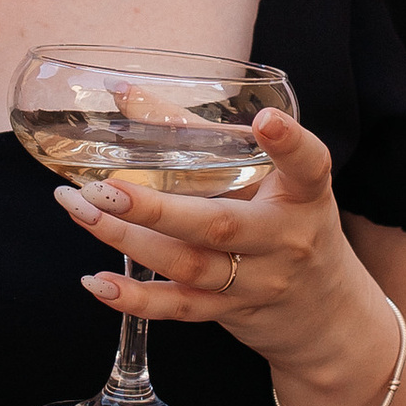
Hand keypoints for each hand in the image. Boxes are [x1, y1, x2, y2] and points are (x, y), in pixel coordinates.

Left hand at [53, 104, 397, 405]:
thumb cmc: (286, 223)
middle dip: (157, 210)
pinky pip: (180, 308)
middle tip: (106, 190)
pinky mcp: (231, 312)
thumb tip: (123, 92)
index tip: (265, 120)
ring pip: (188, 266)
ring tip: (81, 212)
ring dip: (127, 241)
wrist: (324, 311)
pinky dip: (136, 298)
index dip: (288, 144)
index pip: (307, 166)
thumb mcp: (266, 178)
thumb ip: (201, 134)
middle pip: (220, 226)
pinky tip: (96, 282)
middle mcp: (283, 240)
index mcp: (302, 195)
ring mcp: (257, 282)